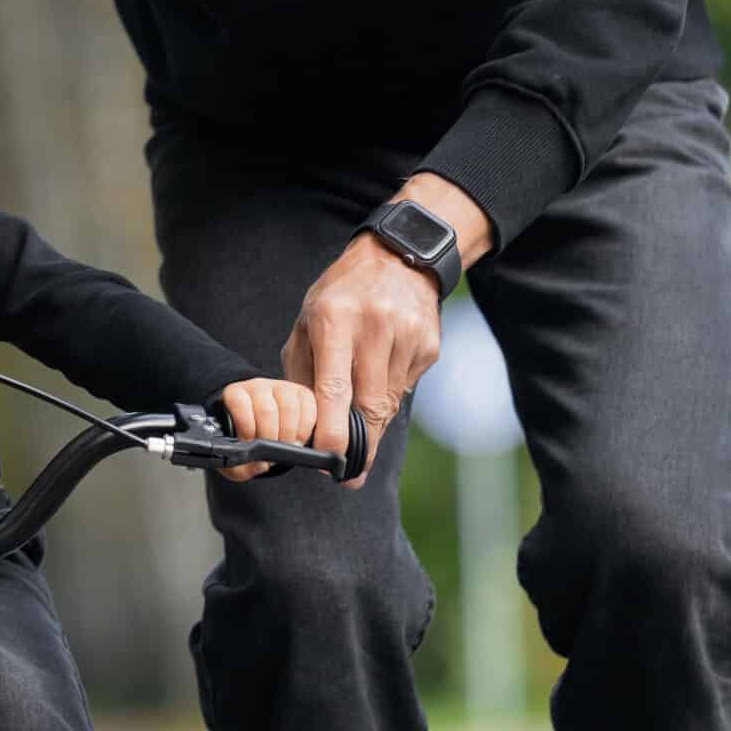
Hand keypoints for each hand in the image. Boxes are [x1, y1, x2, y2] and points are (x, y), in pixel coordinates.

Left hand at [214, 378, 321, 482]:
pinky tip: (298, 440)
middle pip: (267, 409)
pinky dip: (305, 429)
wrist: (261, 434)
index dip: (246, 426)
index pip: (239, 402)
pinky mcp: (302, 393)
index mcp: (235, 395)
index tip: (250, 444)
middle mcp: (257, 387)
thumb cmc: (245, 441)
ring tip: (285, 447)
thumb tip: (260, 465)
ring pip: (289, 407)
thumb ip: (239, 466)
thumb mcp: (236, 457)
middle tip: (271, 452)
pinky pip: (309, 407)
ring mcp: (281, 387)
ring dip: (289, 434)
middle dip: (270, 437)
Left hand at [284, 173, 487, 483]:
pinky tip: (379, 376)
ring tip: (357, 424)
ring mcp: (407, 335)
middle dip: (358, 443)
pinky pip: (405, 387)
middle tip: (351, 472)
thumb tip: (301, 422)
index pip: (334, 388)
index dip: (332, 430)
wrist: (398, 257)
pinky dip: (389, 395)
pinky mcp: (429, 345)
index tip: (330, 460)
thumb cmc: (341, 294)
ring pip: (389, 401)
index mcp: (334, 320)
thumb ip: (302, 371)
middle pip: (368, 403)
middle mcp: (374, 327)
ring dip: (372, 421)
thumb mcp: (308, 321)